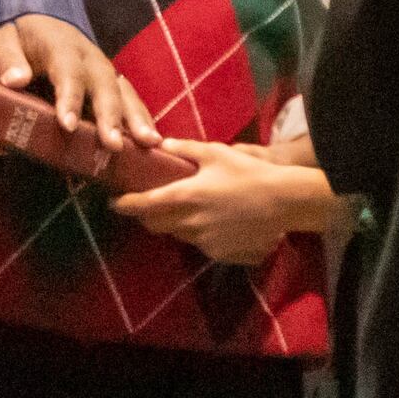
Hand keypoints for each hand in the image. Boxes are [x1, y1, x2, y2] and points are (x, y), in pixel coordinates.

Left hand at [0, 12, 161, 152]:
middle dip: (110, 115)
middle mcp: (89, 57)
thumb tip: (15, 81)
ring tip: (149, 144)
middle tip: (112, 144)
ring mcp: (104, 70)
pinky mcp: (111, 83)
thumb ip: (4, 57)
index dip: (70, 97)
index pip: (67, 70)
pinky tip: (151, 144)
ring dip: (136, 118)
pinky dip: (141, 120)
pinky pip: (130, 100)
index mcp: (60, 45)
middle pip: (104, 84)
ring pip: (124, 92)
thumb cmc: (17, 36)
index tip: (67, 125)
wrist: (40, 20)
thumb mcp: (0, 39)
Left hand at [117, 142, 337, 265]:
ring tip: (187, 208)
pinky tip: (212, 220)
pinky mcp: (220, 254)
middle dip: (147, 215)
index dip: (125, 205)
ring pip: (177, 235)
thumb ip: (185, 149)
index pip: (144, 205)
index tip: (115, 202)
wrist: (284, 202)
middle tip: (149, 203)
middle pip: (155, 225)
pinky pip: (199, 244)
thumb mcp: (216, 153)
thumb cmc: (249, 173)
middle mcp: (190, 223)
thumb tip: (163, 144)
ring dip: (174, 223)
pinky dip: (197, 233)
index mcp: (185, 196)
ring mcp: (205, 242)